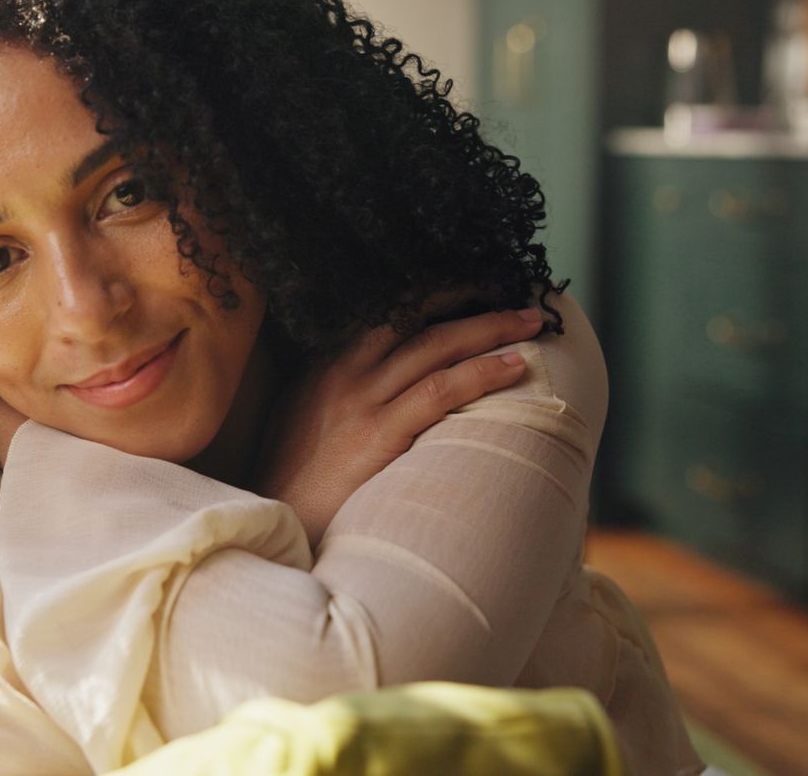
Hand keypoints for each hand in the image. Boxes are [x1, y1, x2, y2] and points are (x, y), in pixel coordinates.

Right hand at [259, 305, 544, 547]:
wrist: (276, 522)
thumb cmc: (294, 483)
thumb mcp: (304, 420)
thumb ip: (336, 393)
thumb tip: (380, 383)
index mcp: (326, 365)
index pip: (386, 313)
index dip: (431, 295)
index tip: (468, 288)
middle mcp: (344, 372)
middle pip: (413, 315)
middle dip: (466, 295)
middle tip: (507, 286)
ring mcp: (361, 401)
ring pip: (435, 345)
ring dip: (489, 327)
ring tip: (531, 320)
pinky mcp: (378, 434)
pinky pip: (440, 391)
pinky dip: (481, 373)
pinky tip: (515, 365)